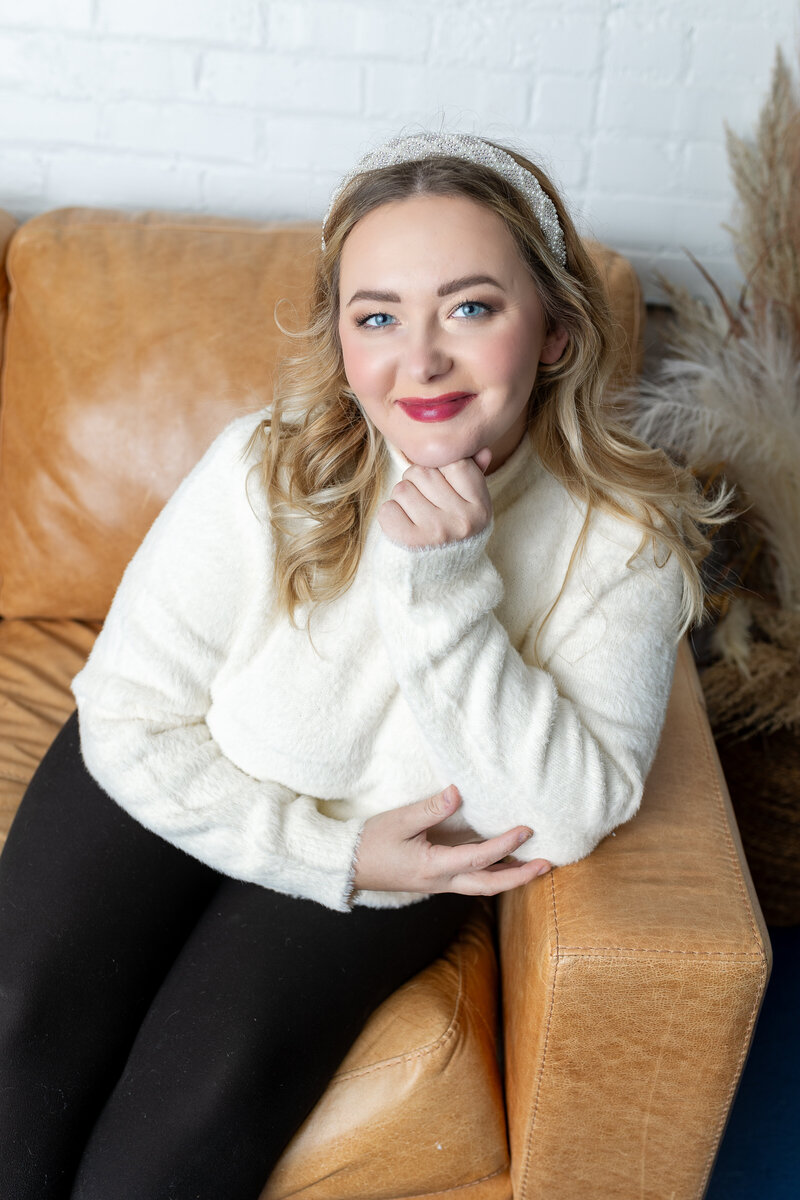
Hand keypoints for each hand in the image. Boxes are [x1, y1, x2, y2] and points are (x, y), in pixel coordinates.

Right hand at [352, 785, 551, 895]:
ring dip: (510, 877)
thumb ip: (429, 809)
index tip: (526, 830)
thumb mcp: (398, 821)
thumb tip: (458, 793)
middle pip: (489, 885)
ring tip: (534, 865)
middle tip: (547, 864)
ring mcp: (440, 884)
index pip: (477, 859)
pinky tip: (502, 863)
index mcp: (433, 867)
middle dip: (520, 877)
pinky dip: (492, 873)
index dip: (504, 845)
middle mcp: (441, 882)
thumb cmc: (371, 842)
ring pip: (482, 886)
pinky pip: (471, 881)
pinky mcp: (436, 879)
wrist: (349, 867)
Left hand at [378, 447, 492, 548]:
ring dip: (402, 501)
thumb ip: (474, 477)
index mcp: (481, 507)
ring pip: (402, 489)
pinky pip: (388, 510)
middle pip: (422, 472)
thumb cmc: (452, 537)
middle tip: (424, 505)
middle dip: (416, 483)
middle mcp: (462, 520)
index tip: (441, 488)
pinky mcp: (410, 543)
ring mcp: (436, 532)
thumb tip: (483, 450)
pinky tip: (403, 529)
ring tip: (414, 518)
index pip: (454, 462)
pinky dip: (390, 517)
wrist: (440, 585)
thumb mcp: (470, 509)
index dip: (439, 470)